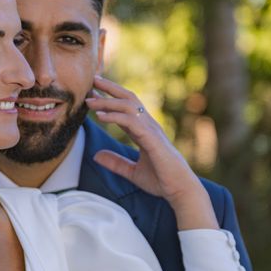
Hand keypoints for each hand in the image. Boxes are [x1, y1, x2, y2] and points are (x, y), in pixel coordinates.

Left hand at [87, 75, 217, 229]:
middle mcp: (149, 126)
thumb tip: (96, 156)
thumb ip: (115, 163)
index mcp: (145, 131)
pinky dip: (115, 117)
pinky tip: (100, 117)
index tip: (94, 93)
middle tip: (92, 80)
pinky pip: (131, 122)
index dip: (110, 99)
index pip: (126, 109)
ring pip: (128, 107)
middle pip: (128, 99)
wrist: (180, 190)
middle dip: (110, 88)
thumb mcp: (132, 172)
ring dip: (108, 101)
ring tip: (90, 100)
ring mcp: (152, 130)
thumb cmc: (161, 181)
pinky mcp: (152, 139)